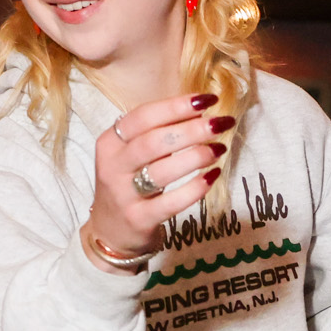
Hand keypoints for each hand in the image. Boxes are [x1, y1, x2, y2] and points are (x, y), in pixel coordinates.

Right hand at [88, 93, 231, 262]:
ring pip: (161, 170)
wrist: (110, 230)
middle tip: (221, 123)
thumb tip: (200, 110)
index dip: (177, 106)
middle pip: (153, 142)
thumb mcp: (131, 153)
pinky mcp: (138, 219)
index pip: (144, 116)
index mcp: (111, 142)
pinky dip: (195, 188)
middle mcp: (113, 166)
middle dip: (192, 130)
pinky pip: (171, 202)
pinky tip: (213, 176)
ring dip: (196, 156)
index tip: (208, 99)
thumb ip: (157, 132)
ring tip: (219, 148)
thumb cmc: (129, 183)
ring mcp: (123, 194)